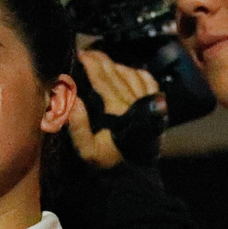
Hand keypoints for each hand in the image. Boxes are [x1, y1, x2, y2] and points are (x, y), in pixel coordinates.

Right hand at [67, 50, 162, 169]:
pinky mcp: (156, 107)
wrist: (135, 176)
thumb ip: (77, 125)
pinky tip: (128, 71)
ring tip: (103, 61)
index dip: (90, 62)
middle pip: (116, 71)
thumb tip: (71, 98)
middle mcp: (133, 100)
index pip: (102, 77)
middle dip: (100, 59)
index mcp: (116, 108)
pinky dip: (138, 73)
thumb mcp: (87, 150)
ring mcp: (147, 102)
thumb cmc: (108, 163)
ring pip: (131, 73)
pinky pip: (149, 82)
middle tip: (87, 52)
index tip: (79, 53)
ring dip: (116, 64)